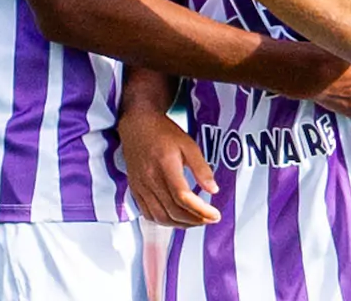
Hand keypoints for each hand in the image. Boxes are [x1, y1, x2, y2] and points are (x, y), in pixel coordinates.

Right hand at [119, 108, 219, 227]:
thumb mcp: (188, 144)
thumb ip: (201, 168)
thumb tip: (213, 190)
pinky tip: (176, 219)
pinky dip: (164, 222)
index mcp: (165, 164)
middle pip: (173, 210)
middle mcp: (151, 178)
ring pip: (160, 216)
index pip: (183, 196)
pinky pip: (148, 214)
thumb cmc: (163, 133)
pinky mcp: (135, 190)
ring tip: (196, 221)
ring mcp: (141, 186)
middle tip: (209, 220)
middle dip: (194, 220)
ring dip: (180, 224)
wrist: (138, 125)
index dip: (201, 210)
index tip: (215, 215)